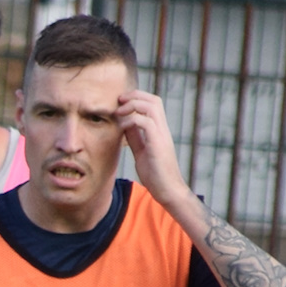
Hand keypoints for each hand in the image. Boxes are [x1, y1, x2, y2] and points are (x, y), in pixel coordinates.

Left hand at [113, 89, 192, 210]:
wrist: (167, 191)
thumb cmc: (155, 174)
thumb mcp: (141, 151)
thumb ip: (135, 137)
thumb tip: (125, 124)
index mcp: (159, 130)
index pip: (153, 104)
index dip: (137, 98)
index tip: (120, 102)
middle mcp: (163, 130)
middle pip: (154, 100)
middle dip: (135, 95)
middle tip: (118, 100)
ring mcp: (162, 136)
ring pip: (151, 107)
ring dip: (132, 105)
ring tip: (118, 111)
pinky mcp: (158, 145)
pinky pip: (146, 123)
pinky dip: (132, 120)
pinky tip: (121, 127)